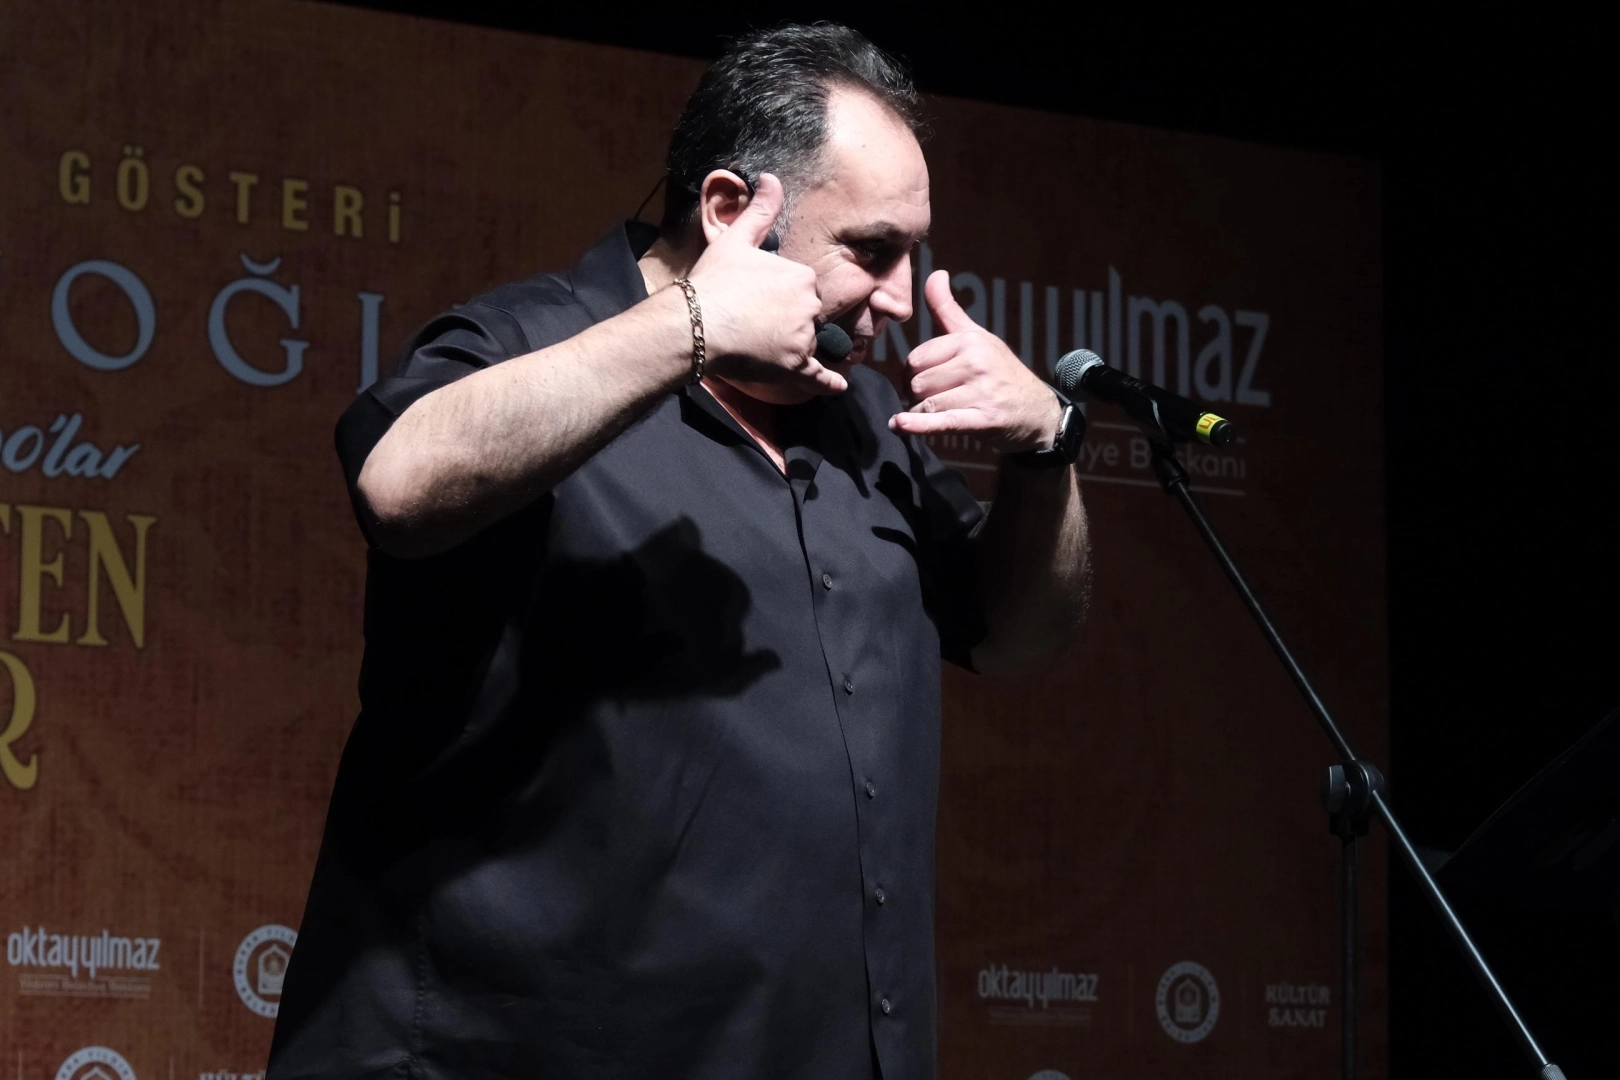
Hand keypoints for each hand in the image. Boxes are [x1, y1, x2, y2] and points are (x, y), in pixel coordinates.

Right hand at [685, 173, 846, 394]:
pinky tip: (838, 387)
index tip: (759, 297)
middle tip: (758, 321)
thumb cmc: (713, 282)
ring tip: (767, 347)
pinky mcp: (793, 366)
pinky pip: (818, 377)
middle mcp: (809, 306)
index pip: (803, 286)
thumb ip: (760, 211)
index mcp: (802, 276)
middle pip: (808, 314)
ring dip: (795, 345)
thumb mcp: (735, 239)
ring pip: (808, 342)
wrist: (694, 323)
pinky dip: (829, 383)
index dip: (782, 292)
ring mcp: (803, 339)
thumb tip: (771, 178)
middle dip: (791, 318)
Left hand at [890, 270, 1063, 450]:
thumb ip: (948, 309)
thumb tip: (936, 274)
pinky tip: (900, 424)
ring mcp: (981, 392)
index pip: (916, 359)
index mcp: (970, 341)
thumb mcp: (976, 336)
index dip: (913, 374)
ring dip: (923, 414)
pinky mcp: (983, 420)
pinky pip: (942, 421)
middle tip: (932, 399)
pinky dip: (918, 426)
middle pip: (917, 383)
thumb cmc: (1001, 372)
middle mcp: (976, 363)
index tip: (926, 381)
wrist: (1037, 411)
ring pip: (925, 404)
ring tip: (937, 414)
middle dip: (916, 395)